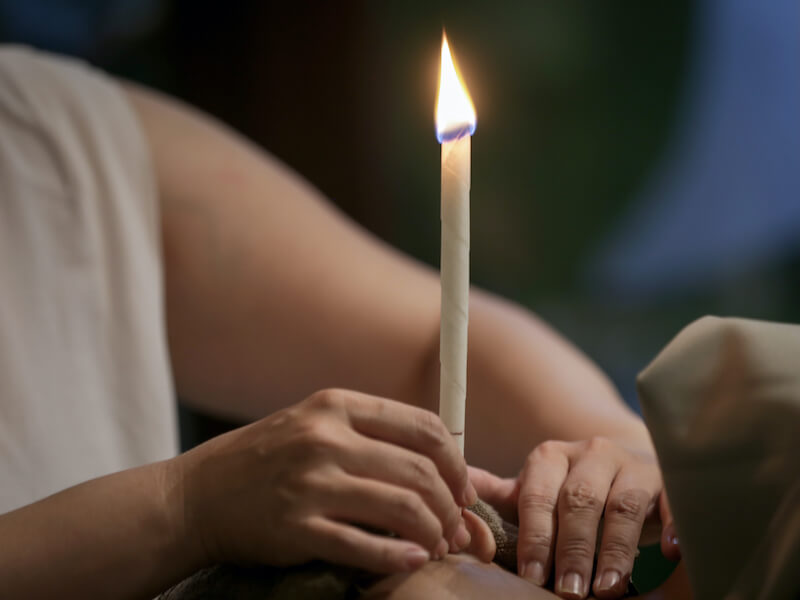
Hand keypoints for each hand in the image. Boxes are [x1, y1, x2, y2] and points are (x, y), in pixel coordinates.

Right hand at [171, 389, 477, 573]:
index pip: (425, 427)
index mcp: (336, 405)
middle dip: (451, 505)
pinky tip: (412, 561)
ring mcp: (310, 482)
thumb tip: (440, 462)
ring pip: (402, 508)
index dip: (456, 462)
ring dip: (432, 532)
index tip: (463, 488)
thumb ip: (369, 434)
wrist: (197, 495)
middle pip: (420, 471)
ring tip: (437, 545)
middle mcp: (326, 438)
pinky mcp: (296, 528)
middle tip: (456, 527)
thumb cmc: (265, 459)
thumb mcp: (314, 424)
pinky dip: (398, 558)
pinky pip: (364, 546)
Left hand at [469, 437, 678, 598]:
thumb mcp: (537, 488)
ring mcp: (632, 463)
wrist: (631, 465)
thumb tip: (455, 496)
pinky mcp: (667, 478)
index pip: (539, 496)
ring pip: (624, 505)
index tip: (531, 577)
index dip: (535, 537)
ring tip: (609, 589)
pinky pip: (673, 500)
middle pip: (581, 501)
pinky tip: (672, 552)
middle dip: (573, 549)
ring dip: (616, 549)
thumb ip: (499, 495)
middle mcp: (591, 452)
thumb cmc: (575, 486)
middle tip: (570, 592)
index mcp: (551, 456)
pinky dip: (675, 525)